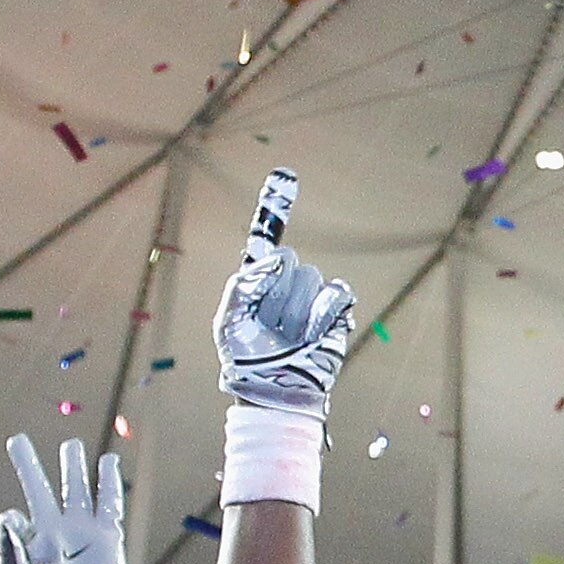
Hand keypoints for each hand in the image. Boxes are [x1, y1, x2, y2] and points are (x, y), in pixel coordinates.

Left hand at [0, 432, 131, 563]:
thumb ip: (13, 550)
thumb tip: (8, 516)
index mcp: (33, 545)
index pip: (19, 518)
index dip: (14, 518)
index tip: (16, 520)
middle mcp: (56, 533)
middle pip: (43, 490)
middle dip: (29, 465)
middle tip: (17, 440)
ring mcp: (82, 533)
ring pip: (77, 490)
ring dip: (73, 467)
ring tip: (70, 445)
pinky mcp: (107, 537)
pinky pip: (108, 504)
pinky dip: (108, 483)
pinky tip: (107, 463)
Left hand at [215, 168, 359, 417]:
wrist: (274, 389)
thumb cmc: (245, 358)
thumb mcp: (228, 320)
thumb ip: (244, 283)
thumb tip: (278, 256)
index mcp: (258, 277)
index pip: (267, 235)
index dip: (277, 203)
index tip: (287, 174)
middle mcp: (286, 280)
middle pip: (290, 261)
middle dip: (277, 294)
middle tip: (268, 324)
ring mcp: (312, 294)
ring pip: (310, 279)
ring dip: (295, 311)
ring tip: (287, 335)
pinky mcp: (335, 310)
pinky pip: (335, 293)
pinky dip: (321, 312)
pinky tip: (310, 333)